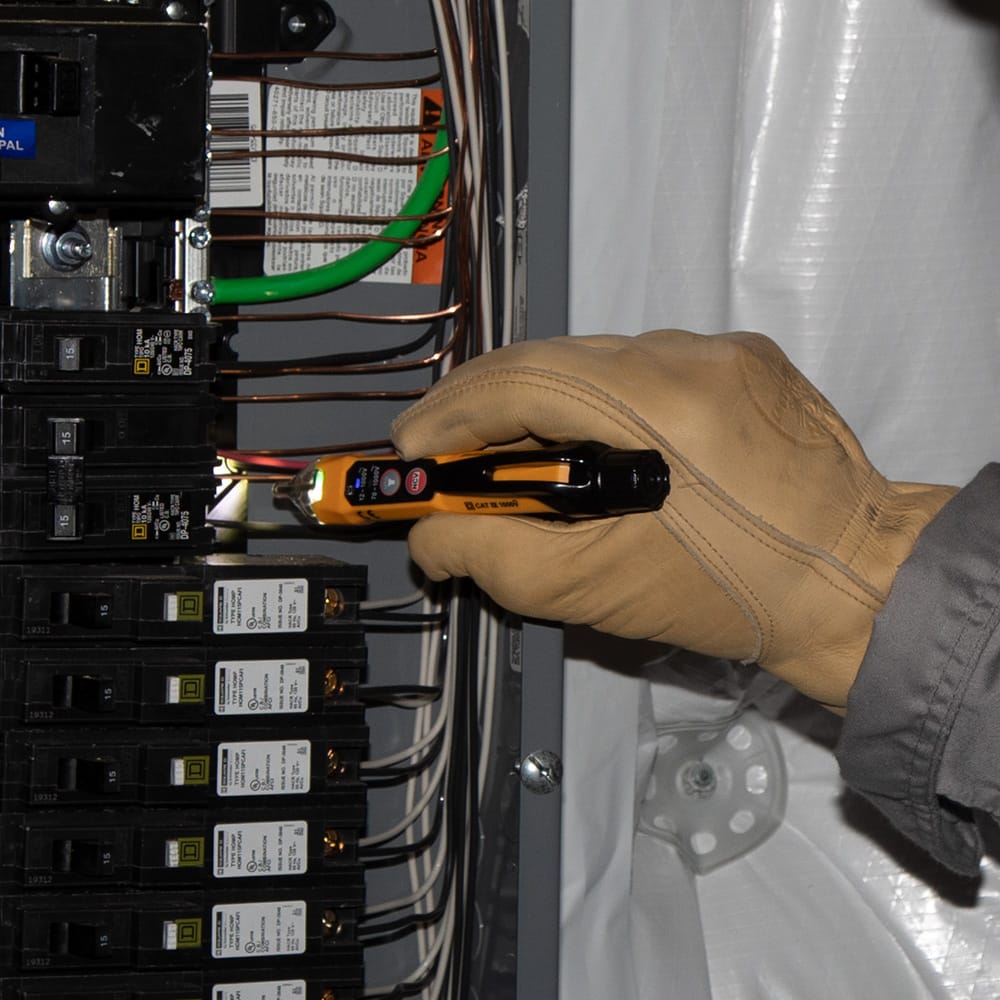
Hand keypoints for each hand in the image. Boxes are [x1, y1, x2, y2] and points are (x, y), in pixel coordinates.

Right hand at [391, 330, 955, 708]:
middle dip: (482, 404)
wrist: (855, 583)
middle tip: (438, 454)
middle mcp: (691, 356)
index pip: (523, 381)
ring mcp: (722, 349)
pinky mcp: (744, 357)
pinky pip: (643, 365)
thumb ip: (492, 557)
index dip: (450, 413)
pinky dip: (595, 399)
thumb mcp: (594, 590)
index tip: (408, 451)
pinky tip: (584, 443)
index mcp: (659, 406)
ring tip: (505, 453)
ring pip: (593, 358)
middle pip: (550, 358)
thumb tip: (428, 535)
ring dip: (537, 401)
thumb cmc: (730, 596)